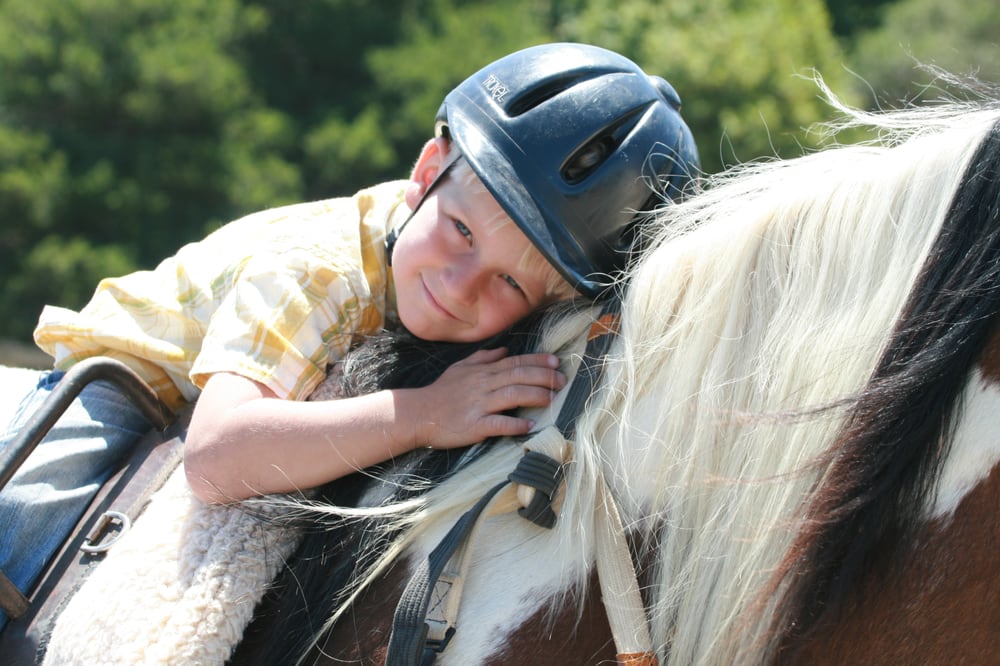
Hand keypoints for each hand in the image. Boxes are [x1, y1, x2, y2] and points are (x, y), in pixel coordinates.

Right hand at [399, 348, 565, 448]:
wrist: (418, 413)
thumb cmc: (440, 392)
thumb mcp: (460, 369)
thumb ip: (483, 359)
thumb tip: (504, 350)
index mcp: (482, 372)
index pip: (514, 362)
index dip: (536, 361)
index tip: (556, 362)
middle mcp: (482, 385)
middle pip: (518, 376)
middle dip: (543, 377)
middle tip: (563, 380)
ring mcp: (478, 405)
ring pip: (511, 396)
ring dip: (535, 396)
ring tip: (553, 399)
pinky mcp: (473, 425)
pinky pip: (497, 424)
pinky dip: (514, 424)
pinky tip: (529, 425)